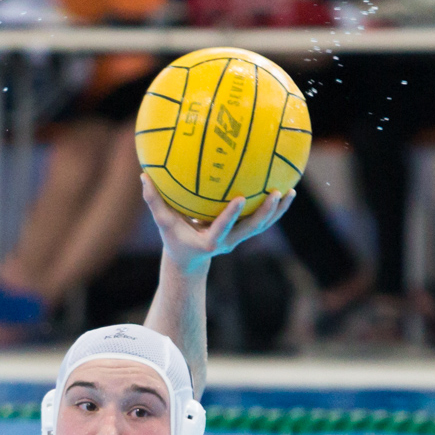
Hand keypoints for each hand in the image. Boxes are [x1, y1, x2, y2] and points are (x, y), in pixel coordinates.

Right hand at [142, 176, 294, 273]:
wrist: (190, 258)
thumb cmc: (174, 238)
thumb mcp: (163, 223)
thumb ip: (154, 201)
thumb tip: (143, 175)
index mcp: (210, 241)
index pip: (222, 228)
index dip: (231, 216)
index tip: (240, 198)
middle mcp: (229, 242)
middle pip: (252, 229)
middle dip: (265, 213)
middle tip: (276, 193)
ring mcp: (239, 238)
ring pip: (263, 226)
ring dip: (278, 211)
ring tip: (290, 191)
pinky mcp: (245, 233)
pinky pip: (263, 221)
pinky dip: (275, 209)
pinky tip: (286, 190)